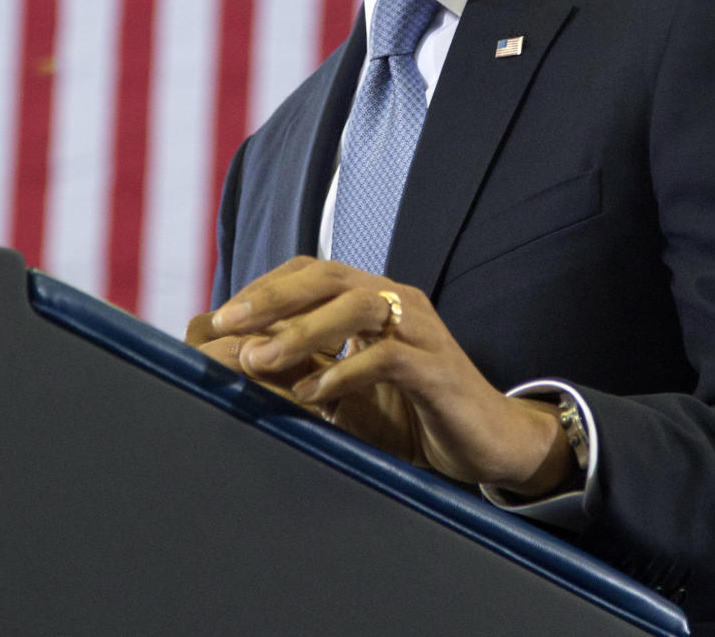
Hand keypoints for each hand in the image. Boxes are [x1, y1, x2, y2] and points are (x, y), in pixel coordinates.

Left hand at [199, 256, 576, 496]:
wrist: (490, 441)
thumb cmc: (416, 410)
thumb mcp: (354, 382)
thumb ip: (313, 363)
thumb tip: (246, 358)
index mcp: (375, 297)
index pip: (313, 271)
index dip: (266, 287)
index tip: (224, 315)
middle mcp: (397, 300)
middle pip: (327, 277)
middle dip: (272, 297)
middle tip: (226, 322)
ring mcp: (420, 330)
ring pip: (355, 308)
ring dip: (300, 333)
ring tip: (257, 361)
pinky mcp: (437, 367)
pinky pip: (386, 357)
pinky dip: (343, 373)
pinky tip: (311, 393)